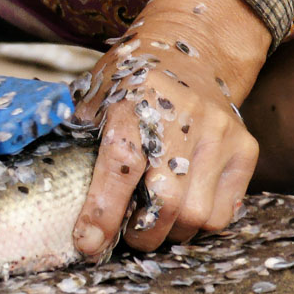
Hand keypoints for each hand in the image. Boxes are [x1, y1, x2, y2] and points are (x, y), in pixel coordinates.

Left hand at [70, 0, 271, 256]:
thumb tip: (49, 195)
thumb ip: (76, 138)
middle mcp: (183, 115)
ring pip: (198, 215)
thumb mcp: (95, 96)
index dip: (104, 211)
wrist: (192, 50)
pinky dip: (199, 224)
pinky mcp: (245, 148)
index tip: (88, 243)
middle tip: (128, 234)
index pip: (121, 164)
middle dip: (141, 233)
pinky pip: (224, 212)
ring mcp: (219, 132)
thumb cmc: (132, 82)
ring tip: (155, 221)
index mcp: (134, 101)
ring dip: (171, 232)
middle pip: (167, 200)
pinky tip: (183, 209)